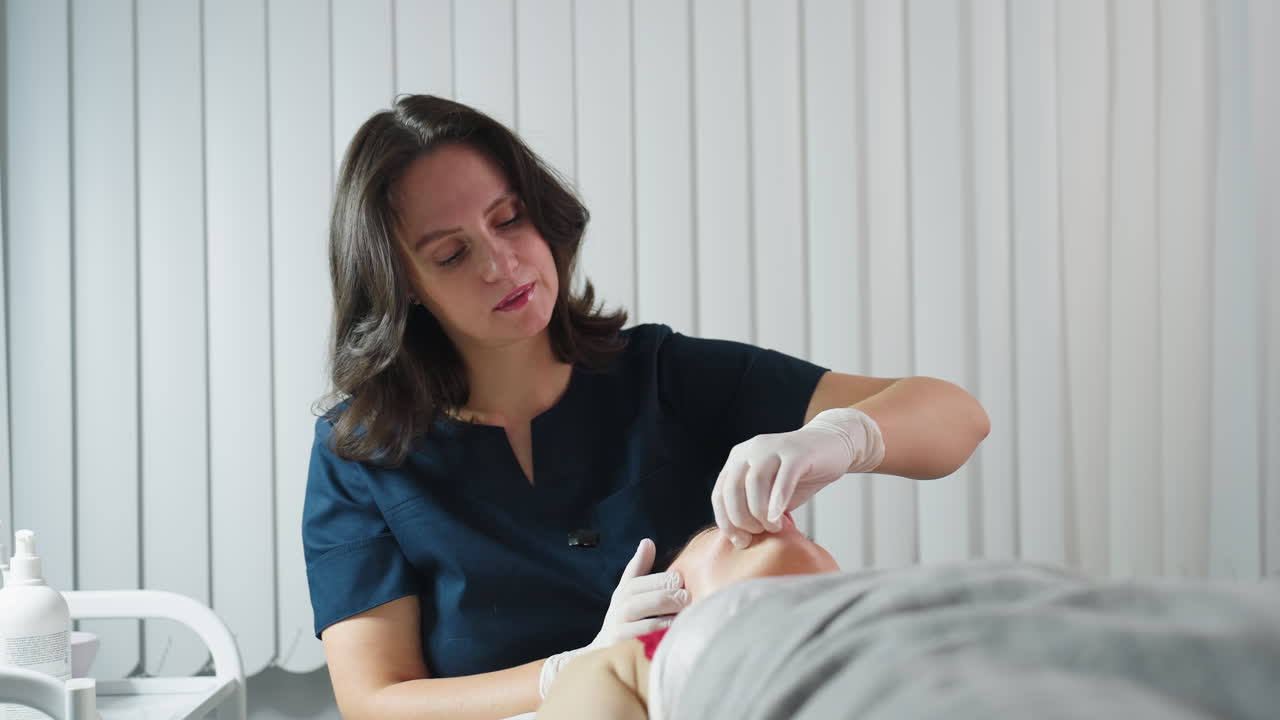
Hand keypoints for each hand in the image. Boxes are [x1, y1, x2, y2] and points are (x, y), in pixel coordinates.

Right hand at [539, 538, 687, 696]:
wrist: (601, 653)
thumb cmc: (623, 618)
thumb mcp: (627, 591)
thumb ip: (638, 567)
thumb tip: (647, 541)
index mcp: (625, 591)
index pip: (651, 580)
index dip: (671, 580)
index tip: (684, 582)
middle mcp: (621, 609)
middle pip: (655, 600)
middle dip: (675, 598)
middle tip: (690, 599)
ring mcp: (622, 631)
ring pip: (654, 623)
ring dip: (674, 619)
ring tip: (688, 616)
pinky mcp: (625, 650)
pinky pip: (650, 644)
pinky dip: (664, 639)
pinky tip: (677, 636)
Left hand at [711, 407, 884, 547]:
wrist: (830, 446)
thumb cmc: (798, 475)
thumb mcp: (770, 493)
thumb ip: (754, 509)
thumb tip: (742, 539)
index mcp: (737, 460)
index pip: (719, 494)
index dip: (726, 521)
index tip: (740, 542)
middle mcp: (750, 450)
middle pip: (732, 488)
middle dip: (741, 519)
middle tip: (758, 534)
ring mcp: (772, 448)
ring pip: (754, 482)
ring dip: (760, 512)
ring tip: (773, 527)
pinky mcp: (796, 452)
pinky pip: (783, 477)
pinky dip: (778, 500)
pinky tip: (779, 517)